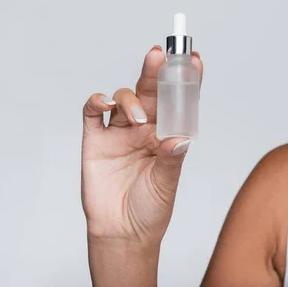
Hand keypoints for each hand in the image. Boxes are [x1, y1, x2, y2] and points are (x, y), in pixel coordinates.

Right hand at [81, 46, 202, 244]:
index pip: (178, 101)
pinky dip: (97, 102)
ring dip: (131, 98)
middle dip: (156, 71)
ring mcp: (119, 132)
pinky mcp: (95, 140)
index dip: (185, 80)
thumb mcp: (166, 185)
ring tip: (138, 117)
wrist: (122, 232)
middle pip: (151, 91)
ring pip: (124, 98)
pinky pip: (93, 113)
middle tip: (161, 54)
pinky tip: (105, 103)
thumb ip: (171, 161)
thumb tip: (180, 139)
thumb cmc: (150, 208)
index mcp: (166, 134)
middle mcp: (144, 128)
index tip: (195, 60)